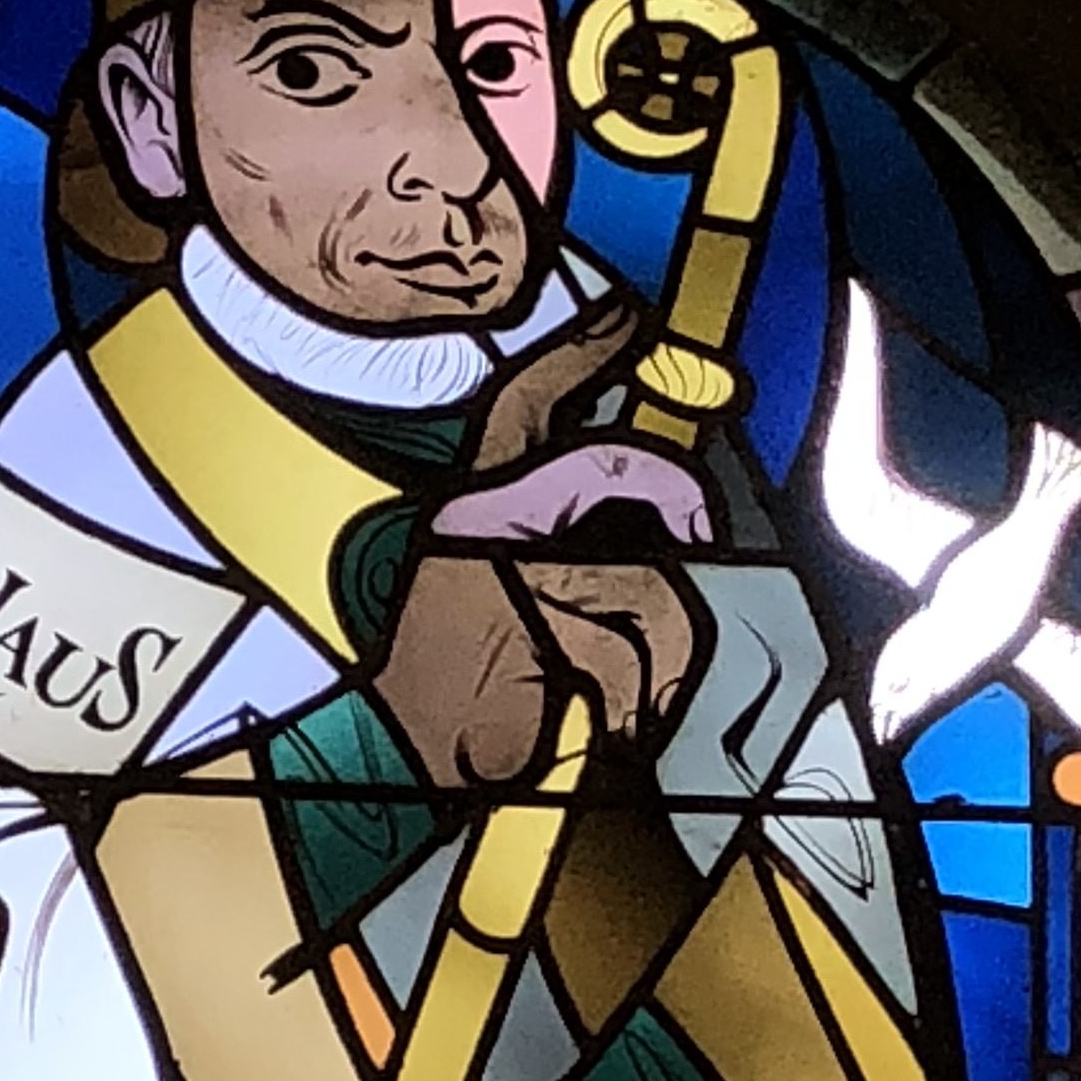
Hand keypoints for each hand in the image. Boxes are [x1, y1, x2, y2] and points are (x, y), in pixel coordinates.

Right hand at [371, 294, 712, 782]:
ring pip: (641, 576)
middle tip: (694, 531)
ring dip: (661, 643)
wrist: (387, 763)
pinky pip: (627, 649)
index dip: (578, 353)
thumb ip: (555, 555)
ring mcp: (505, 574)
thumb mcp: (490, 603)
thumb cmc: (447, 691)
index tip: (623, 316)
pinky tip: (617, 723)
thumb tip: (654, 538)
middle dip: (674, 495)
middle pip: (606, 470)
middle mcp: (482, 524)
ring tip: (638, 692)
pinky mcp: (531, 634)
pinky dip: (638, 695)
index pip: (520, 403)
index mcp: (470, 509)